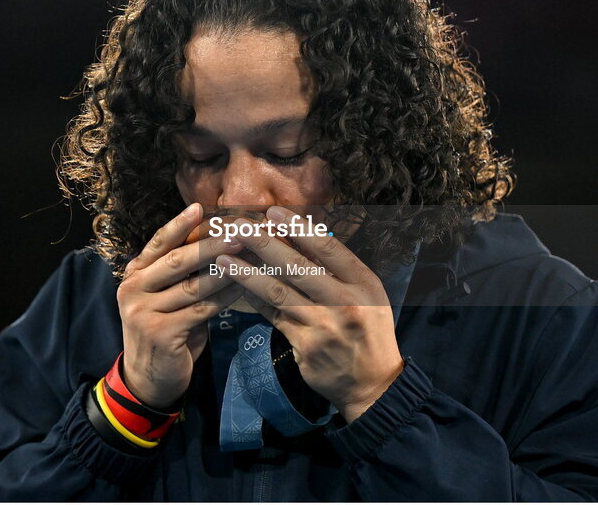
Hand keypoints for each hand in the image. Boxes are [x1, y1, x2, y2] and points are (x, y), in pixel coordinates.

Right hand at [118, 203, 245, 408]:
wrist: (149, 379)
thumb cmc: (167, 330)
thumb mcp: (167, 297)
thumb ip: (182, 274)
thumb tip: (220, 242)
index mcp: (135, 275)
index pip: (158, 244)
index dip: (178, 225)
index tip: (199, 207)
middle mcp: (133, 290)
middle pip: (177, 261)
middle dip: (210, 245)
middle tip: (239, 232)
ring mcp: (143, 312)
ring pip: (192, 286)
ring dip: (225, 270)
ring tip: (249, 256)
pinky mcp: (160, 333)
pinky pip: (201, 311)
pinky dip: (225, 299)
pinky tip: (244, 289)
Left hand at [216, 205, 404, 422]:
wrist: (374, 384)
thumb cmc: (368, 331)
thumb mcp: (367, 295)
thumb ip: (339, 270)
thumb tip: (302, 236)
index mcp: (364, 284)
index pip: (328, 248)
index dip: (298, 228)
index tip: (273, 213)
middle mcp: (345, 302)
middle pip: (298, 266)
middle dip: (264, 243)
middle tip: (239, 226)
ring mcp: (324, 326)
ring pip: (279, 292)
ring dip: (247, 273)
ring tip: (223, 258)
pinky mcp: (305, 345)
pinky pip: (273, 316)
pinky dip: (254, 299)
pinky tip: (236, 286)